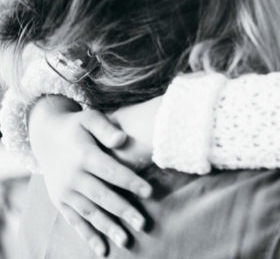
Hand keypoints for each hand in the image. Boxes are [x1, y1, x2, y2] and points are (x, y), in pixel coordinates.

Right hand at [28, 96, 152, 256]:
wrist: (46, 135)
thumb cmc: (78, 125)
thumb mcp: (90, 118)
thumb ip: (106, 128)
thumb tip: (122, 139)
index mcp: (84, 156)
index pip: (111, 171)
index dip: (130, 182)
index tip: (150, 192)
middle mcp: (73, 176)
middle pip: (102, 196)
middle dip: (124, 211)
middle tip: (143, 223)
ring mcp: (65, 191)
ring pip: (90, 213)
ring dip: (108, 228)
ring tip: (127, 241)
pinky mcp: (60, 201)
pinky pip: (75, 221)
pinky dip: (88, 236)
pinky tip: (102, 249)